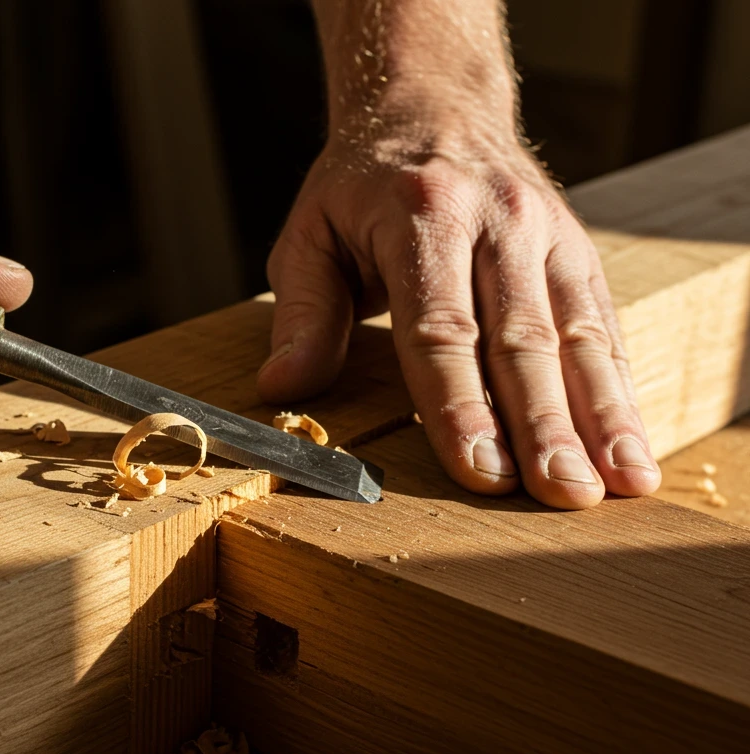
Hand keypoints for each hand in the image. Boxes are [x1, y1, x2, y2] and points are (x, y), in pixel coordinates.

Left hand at [259, 124, 660, 509]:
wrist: (434, 104)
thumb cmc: (362, 186)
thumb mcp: (310, 234)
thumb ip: (301, 311)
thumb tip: (281, 386)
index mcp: (420, 215)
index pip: (440, 327)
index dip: (460, 404)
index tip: (479, 469)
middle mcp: (495, 220)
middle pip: (521, 339)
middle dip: (544, 425)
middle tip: (561, 493)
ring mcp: (545, 232)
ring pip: (578, 335)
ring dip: (601, 415)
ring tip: (620, 483)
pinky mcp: (577, 248)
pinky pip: (602, 323)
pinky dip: (618, 387)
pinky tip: (630, 443)